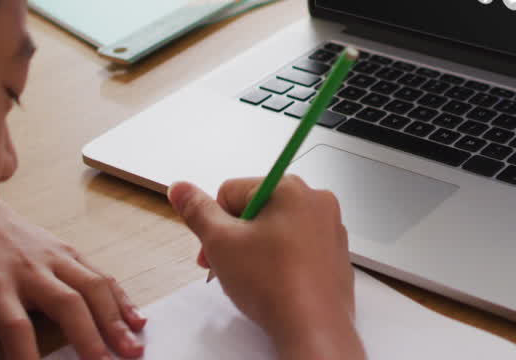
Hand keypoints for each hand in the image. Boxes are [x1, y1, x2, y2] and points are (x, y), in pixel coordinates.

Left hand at [0, 201, 145, 359]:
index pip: (14, 328)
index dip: (26, 357)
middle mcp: (28, 269)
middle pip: (67, 303)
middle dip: (90, 336)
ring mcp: (52, 257)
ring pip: (92, 286)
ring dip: (115, 318)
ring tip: (133, 346)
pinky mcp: (66, 251)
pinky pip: (100, 273)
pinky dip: (120, 297)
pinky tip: (136, 318)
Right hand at [168, 177, 362, 358]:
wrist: (313, 328)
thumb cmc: (273, 285)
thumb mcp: (220, 242)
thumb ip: (197, 211)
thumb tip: (180, 189)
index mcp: (289, 187)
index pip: (231, 191)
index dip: (215, 223)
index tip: (214, 249)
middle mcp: (315, 200)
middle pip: (255, 209)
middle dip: (236, 237)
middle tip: (229, 266)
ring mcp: (329, 227)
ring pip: (276, 229)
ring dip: (257, 249)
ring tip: (253, 278)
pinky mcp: (335, 253)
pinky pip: (298, 247)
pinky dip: (282, 260)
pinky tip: (275, 283)